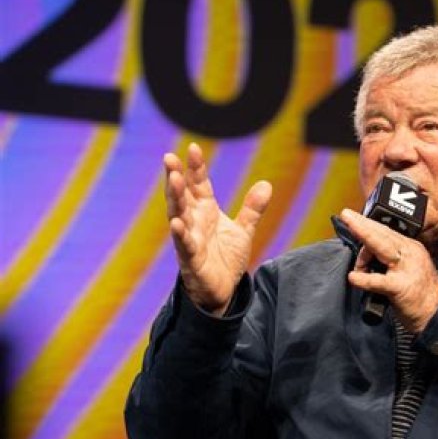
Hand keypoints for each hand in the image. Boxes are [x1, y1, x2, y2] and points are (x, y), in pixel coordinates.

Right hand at [164, 143, 271, 315]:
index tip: (193, 148)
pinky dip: (180, 233)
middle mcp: (194, 221)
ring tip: (172, 180)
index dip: (195, 167)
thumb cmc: (226, 258)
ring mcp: (190, 238)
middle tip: (169, 158)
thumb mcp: (243, 230)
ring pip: (178, 215)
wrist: (224, 290)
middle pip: (182, 195)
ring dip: (174, 198)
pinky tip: (175, 223)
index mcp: (205, 211)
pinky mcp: (191, 258)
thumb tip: (266, 184)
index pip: (198, 184)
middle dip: (175, 177)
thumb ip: (252, 208)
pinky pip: (184, 244)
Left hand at [340, 209, 437, 332]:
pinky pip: (378, 280)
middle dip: (362, 224)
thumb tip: (366, 254)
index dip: (368, 223)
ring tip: (357, 270)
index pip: (386, 231)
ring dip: (362, 253)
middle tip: (346, 216)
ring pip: (381, 248)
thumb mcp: (407, 268)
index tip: (352, 216)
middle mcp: (410, 253)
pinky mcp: (401, 287)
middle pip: (382, 234)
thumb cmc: (421, 294)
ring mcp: (406, 268)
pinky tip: (354, 278)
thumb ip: (390, 259)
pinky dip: (364, 279)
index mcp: (410, 248)